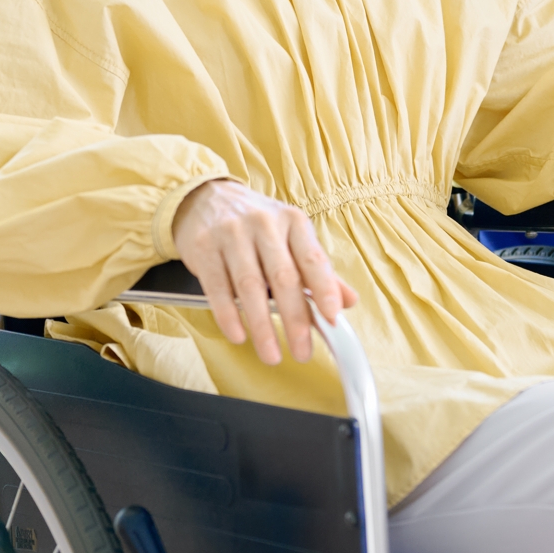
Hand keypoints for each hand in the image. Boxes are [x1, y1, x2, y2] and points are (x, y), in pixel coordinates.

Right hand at [171, 180, 358, 365]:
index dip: (325, 289)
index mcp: (293, 221)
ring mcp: (232, 234)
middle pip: (283, 278)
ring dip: (262, 326)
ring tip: (271, 354)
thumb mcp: (290, 236)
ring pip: (251, 287)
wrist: (203, 198)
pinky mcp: (204, 248)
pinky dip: (229, 316)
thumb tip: (349, 301)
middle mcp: (264, 224)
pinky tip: (239, 335)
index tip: (332, 318)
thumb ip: (317, 270)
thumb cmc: (255, 224)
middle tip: (302, 351)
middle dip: (295, 320)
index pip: (313, 258)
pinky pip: (218, 288)